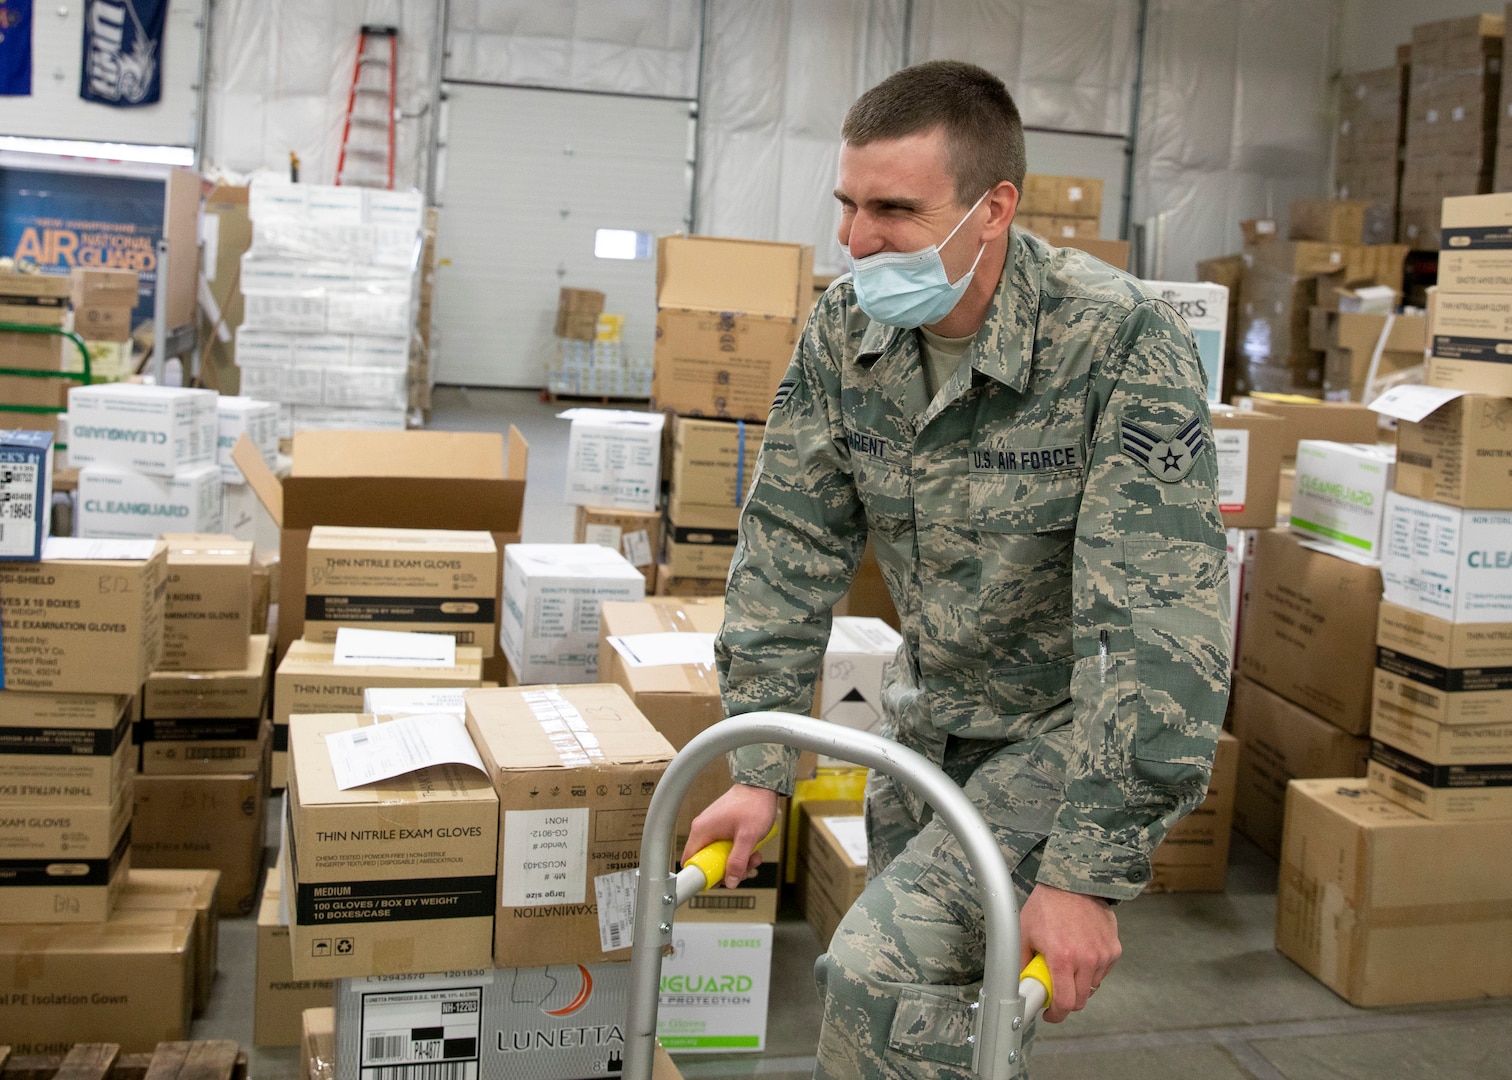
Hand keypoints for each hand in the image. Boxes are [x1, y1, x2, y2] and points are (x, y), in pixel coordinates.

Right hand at [682, 784, 778, 889]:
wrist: (762, 785)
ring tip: (754, 856)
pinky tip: (753, 849)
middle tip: (744, 868)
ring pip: (719, 856)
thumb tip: (731, 882)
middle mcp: (703, 829)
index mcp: (702, 831)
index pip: (690, 861)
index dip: (703, 875)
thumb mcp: (748, 837)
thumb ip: (738, 861)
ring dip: (737, 862)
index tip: (721, 879)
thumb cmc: (754, 804)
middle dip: (727, 869)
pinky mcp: (722, 827)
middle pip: (707, 862)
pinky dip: (739, 852)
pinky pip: (726, 847)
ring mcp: (713, 828)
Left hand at [1018, 883, 1120, 1023]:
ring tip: (1067, 963)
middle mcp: (1087, 959)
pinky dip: (1092, 969)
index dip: (1057, 1014)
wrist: (1072, 883)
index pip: (1065, 1003)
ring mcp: (1103, 954)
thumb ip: (1020, 963)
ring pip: (1092, 986)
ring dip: (1079, 983)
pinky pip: (1103, 971)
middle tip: (1056, 990)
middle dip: (1067, 1001)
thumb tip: (1017, 985)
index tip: (1050, 1014)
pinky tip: (1081, 952)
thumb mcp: (1024, 933)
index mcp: (1062, 958)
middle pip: (1081, 1000)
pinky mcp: (1114, 948)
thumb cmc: (1047, 906)